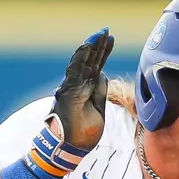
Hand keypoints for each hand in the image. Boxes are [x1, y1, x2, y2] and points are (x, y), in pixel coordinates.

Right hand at [54, 28, 114, 150]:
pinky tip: (87, 46)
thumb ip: (100, 90)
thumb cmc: (84, 132)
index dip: (103, 52)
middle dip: (98, 46)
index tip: (110, 38)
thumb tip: (102, 73)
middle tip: (106, 31)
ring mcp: (72, 87)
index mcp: (87, 88)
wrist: (72, 147)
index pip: (96, 65)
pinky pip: (74, 71)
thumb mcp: (99, 108)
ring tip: (100, 34)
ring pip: (82, 63)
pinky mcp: (68, 92)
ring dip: (91, 47)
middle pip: (89, 60)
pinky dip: (81, 58)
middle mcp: (78, 85)